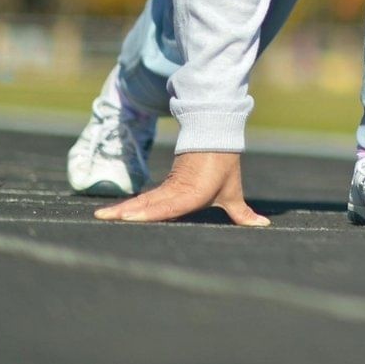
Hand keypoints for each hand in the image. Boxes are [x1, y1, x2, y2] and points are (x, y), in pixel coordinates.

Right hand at [95, 150, 267, 226]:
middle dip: (126, 213)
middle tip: (104, 219)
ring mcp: (168, 188)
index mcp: (192, 194)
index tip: (130, 217)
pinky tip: (115, 213)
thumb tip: (263, 225)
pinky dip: (130, 205)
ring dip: (122, 209)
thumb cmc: (224, 167)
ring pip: (142, 200)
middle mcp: (176, 192)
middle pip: (148, 204)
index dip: (149, 212)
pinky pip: (145, 198)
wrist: (215, 138)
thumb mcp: (233, 193)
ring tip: (101, 217)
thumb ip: (243, 213)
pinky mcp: (164, 186)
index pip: (168, 206)